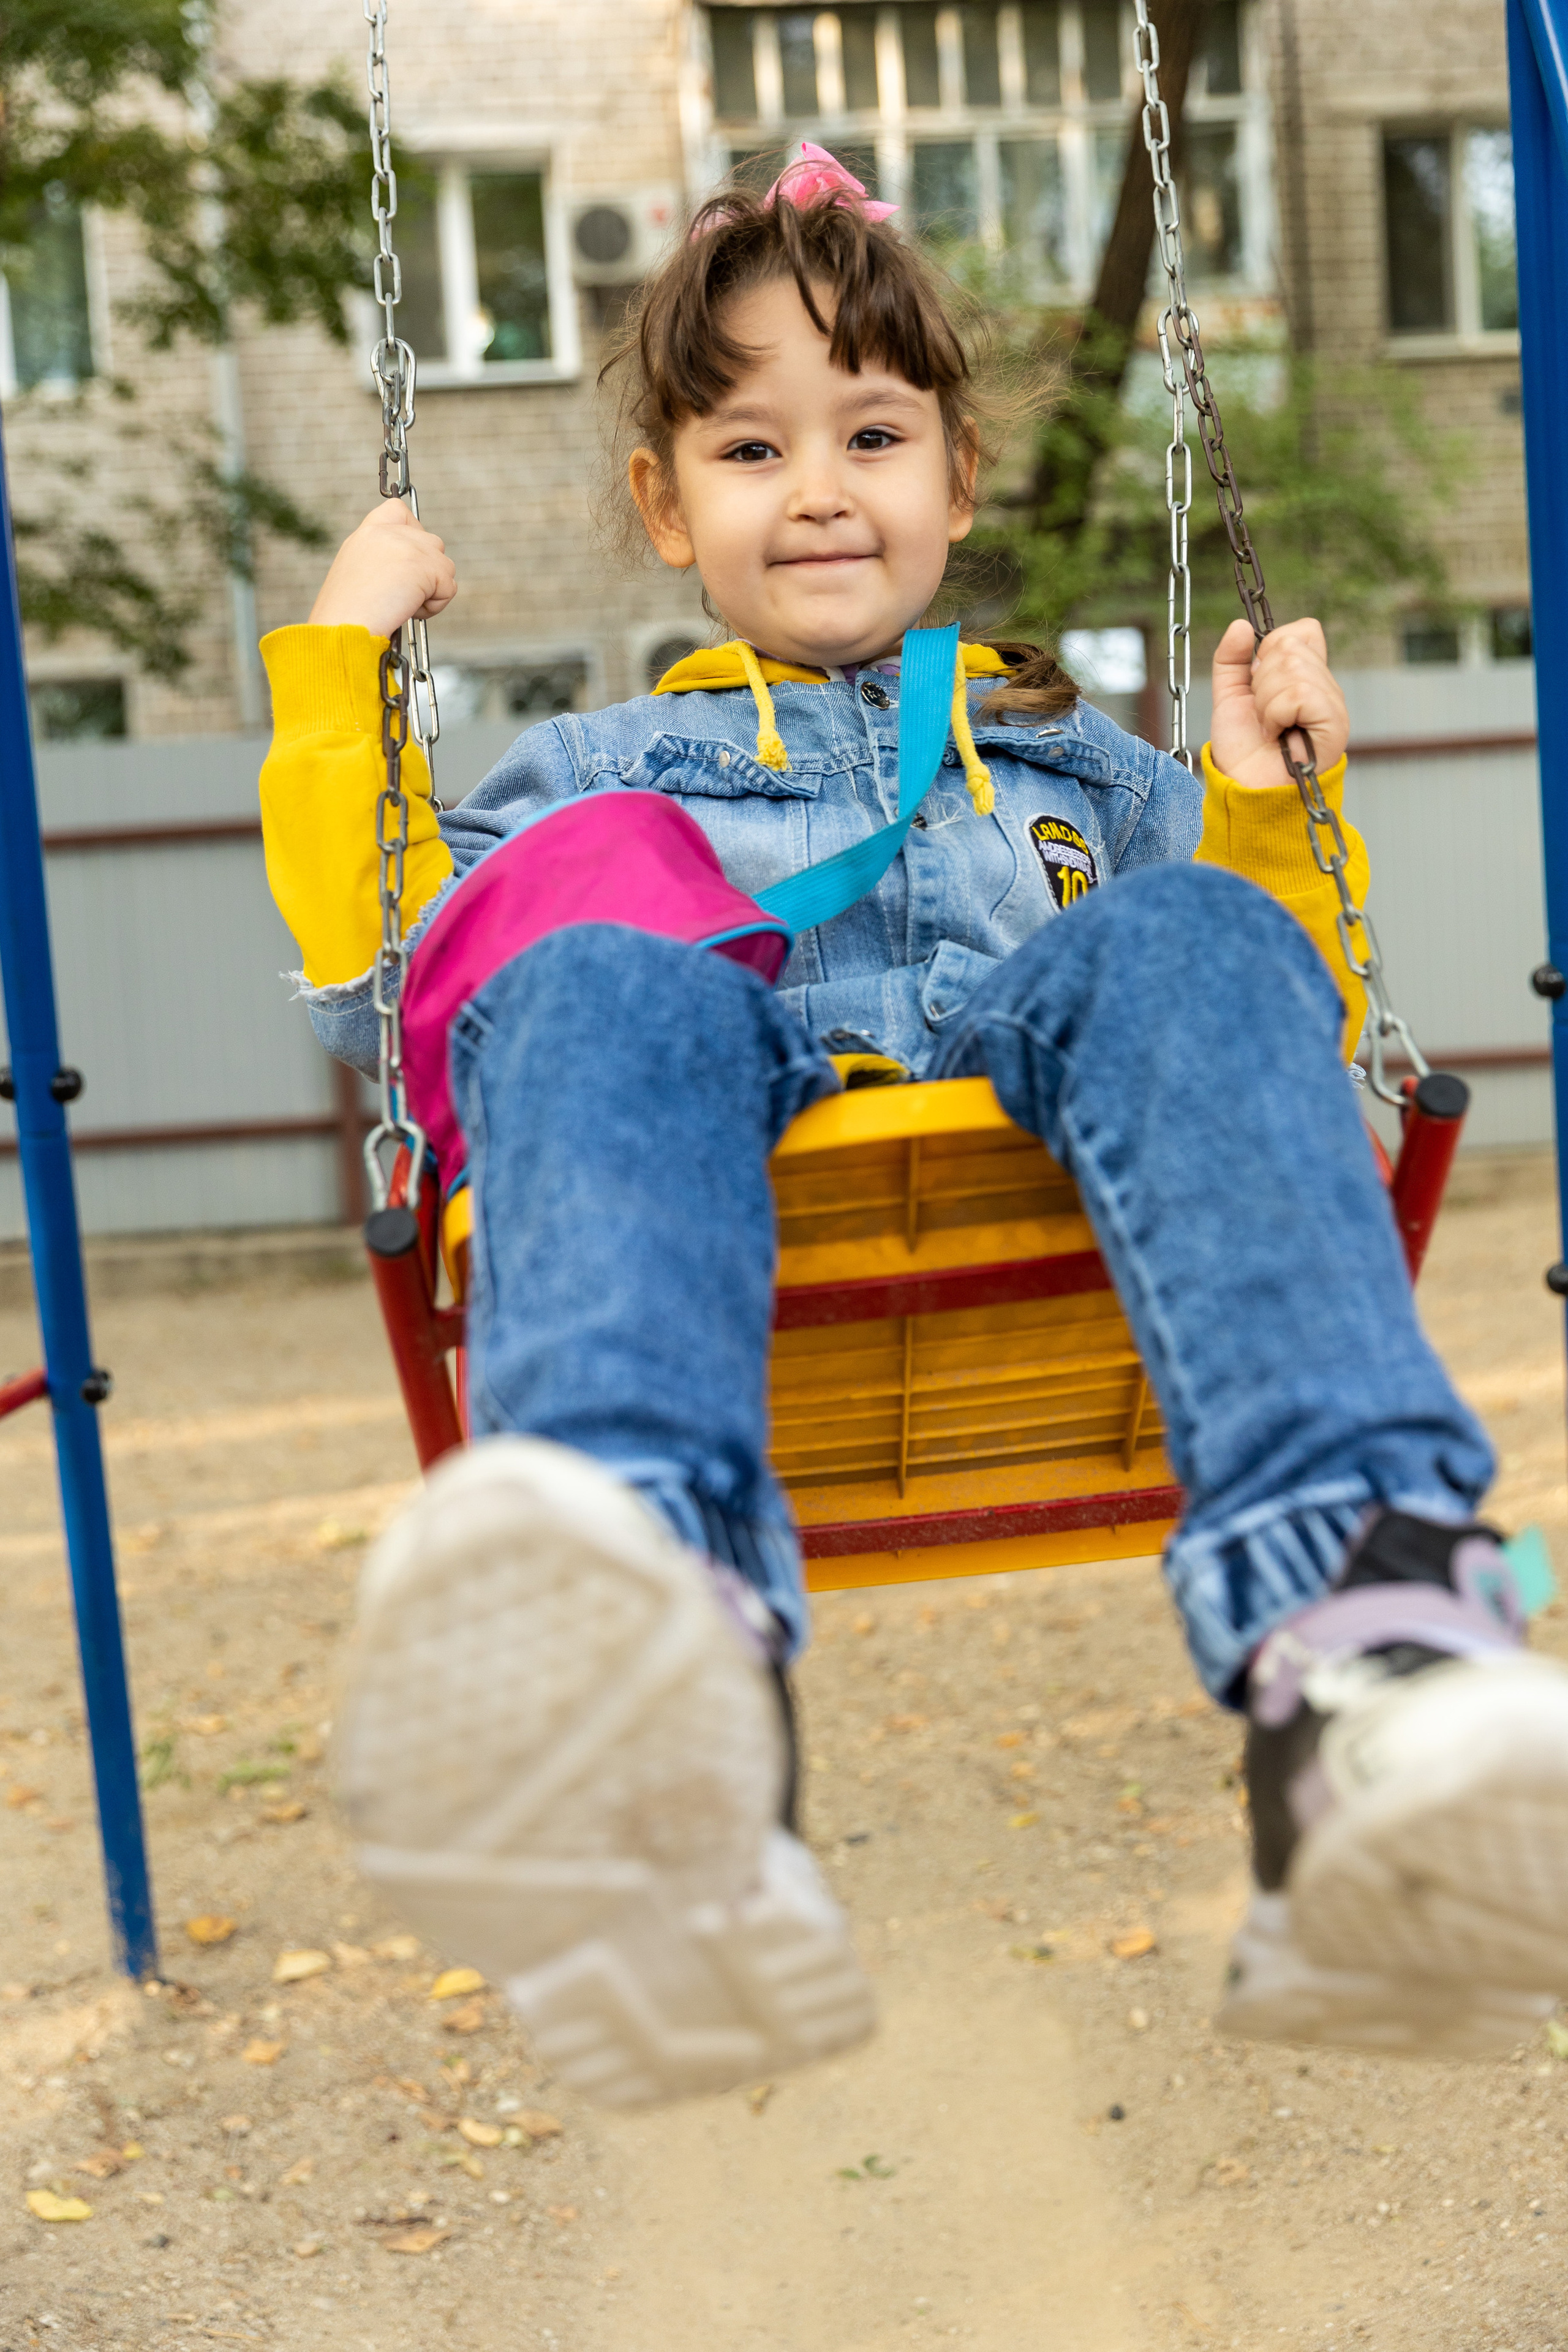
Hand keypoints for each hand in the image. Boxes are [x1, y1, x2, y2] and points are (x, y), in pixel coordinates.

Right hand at [308, 499, 456, 636]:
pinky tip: (410, 611)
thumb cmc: (346, 614)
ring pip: (445, 566)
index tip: (408, 561)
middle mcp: (388, 533)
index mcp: (367, 534)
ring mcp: (408, 546)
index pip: (399, 511)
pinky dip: (436, 605)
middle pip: (432, 544)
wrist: (343, 627)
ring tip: (403, 604)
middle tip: (400, 594)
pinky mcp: (424, 566)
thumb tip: (413, 572)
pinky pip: (449, 586)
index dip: (413, 533)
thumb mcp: (357, 573)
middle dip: (426, 573)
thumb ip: (384, 560)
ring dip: (432, 591)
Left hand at [1209, 616, 1348, 789]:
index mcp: (1307, 676)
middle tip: (1263, 715)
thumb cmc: (1242, 749)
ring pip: (1293, 666)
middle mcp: (1325, 686)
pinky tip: (1278, 735)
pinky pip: (1299, 693)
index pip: (1304, 630)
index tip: (1258, 683)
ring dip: (1266, 702)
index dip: (1272, 648)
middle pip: (1292, 645)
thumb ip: (1231, 659)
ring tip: (1270, 728)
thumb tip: (1242, 626)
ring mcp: (1333, 703)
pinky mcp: (1334, 721)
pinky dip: (1276, 714)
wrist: (1245, 787)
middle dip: (1262, 682)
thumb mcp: (1228, 696)